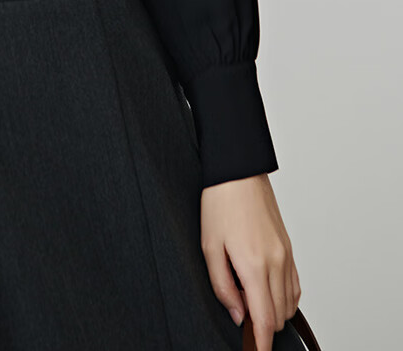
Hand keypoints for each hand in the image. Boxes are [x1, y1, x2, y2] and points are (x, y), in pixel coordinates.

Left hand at [200, 173, 300, 350]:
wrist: (238, 171)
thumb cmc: (220, 202)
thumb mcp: (210, 247)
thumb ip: (223, 286)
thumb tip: (238, 315)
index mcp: (255, 265)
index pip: (265, 320)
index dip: (261, 342)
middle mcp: (277, 263)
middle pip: (279, 315)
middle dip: (264, 326)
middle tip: (241, 314)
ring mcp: (286, 255)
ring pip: (290, 302)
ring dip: (274, 312)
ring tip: (249, 300)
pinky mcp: (289, 247)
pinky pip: (294, 284)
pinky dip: (284, 297)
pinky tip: (267, 292)